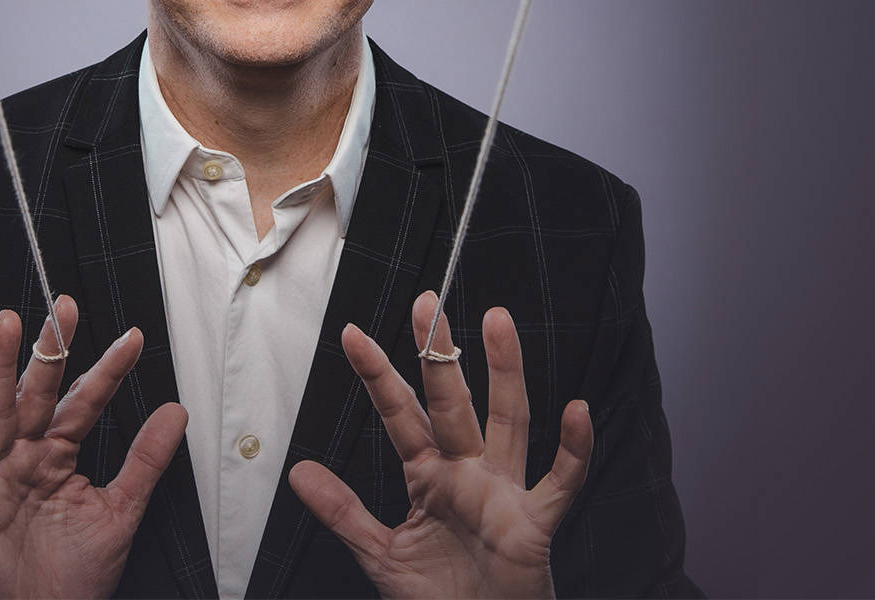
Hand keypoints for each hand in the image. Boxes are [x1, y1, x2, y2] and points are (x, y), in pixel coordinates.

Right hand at [0, 296, 188, 598]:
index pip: (85, 401)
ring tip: (5, 327)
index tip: (134, 338)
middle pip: (37, 393)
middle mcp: (25, 458)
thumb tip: (175, 411)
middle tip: (65, 306)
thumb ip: (145, 462)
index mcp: (57, 455)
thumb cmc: (73, 574)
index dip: (108, 370)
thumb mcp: (120, 511)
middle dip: (51, 349)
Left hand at [288, 292, 594, 598]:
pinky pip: (559, 481)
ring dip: (505, 373)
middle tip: (427, 304)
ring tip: (498, 323)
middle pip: (453, 403)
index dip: (377, 377)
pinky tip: (577, 411)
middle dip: (439, 355)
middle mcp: (468, 473)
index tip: (352, 335)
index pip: (400, 416)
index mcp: (430, 477)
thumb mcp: (380, 553)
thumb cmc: (439, 596)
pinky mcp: (535, 524)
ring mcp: (504, 492)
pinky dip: (574, 449)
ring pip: (509, 421)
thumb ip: (342, 512)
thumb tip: (297, 472)